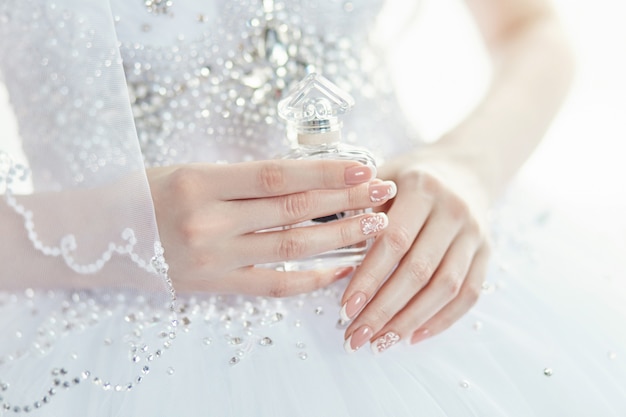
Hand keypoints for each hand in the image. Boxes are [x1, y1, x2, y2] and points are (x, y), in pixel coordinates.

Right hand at [147, 160, 395, 295]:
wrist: (98, 238)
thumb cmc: (146, 195)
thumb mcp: (189, 171)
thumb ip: (241, 179)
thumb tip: (305, 177)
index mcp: (199, 182)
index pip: (276, 175)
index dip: (324, 171)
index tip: (362, 166)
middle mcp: (207, 222)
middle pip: (292, 209)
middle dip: (344, 201)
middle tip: (383, 193)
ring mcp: (213, 259)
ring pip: (290, 247)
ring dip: (339, 237)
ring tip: (374, 227)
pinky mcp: (216, 286)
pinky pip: (274, 284)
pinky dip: (311, 278)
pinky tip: (340, 268)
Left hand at [341, 150, 490, 352]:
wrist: (463, 168)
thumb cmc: (410, 176)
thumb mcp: (383, 175)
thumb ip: (359, 205)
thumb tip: (330, 245)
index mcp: (422, 187)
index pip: (394, 240)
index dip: (369, 278)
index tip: (345, 308)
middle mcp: (453, 210)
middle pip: (419, 270)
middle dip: (384, 309)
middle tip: (356, 336)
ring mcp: (475, 233)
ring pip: (445, 287)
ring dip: (410, 321)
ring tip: (379, 343)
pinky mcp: (487, 252)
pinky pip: (470, 294)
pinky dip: (442, 320)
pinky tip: (413, 336)